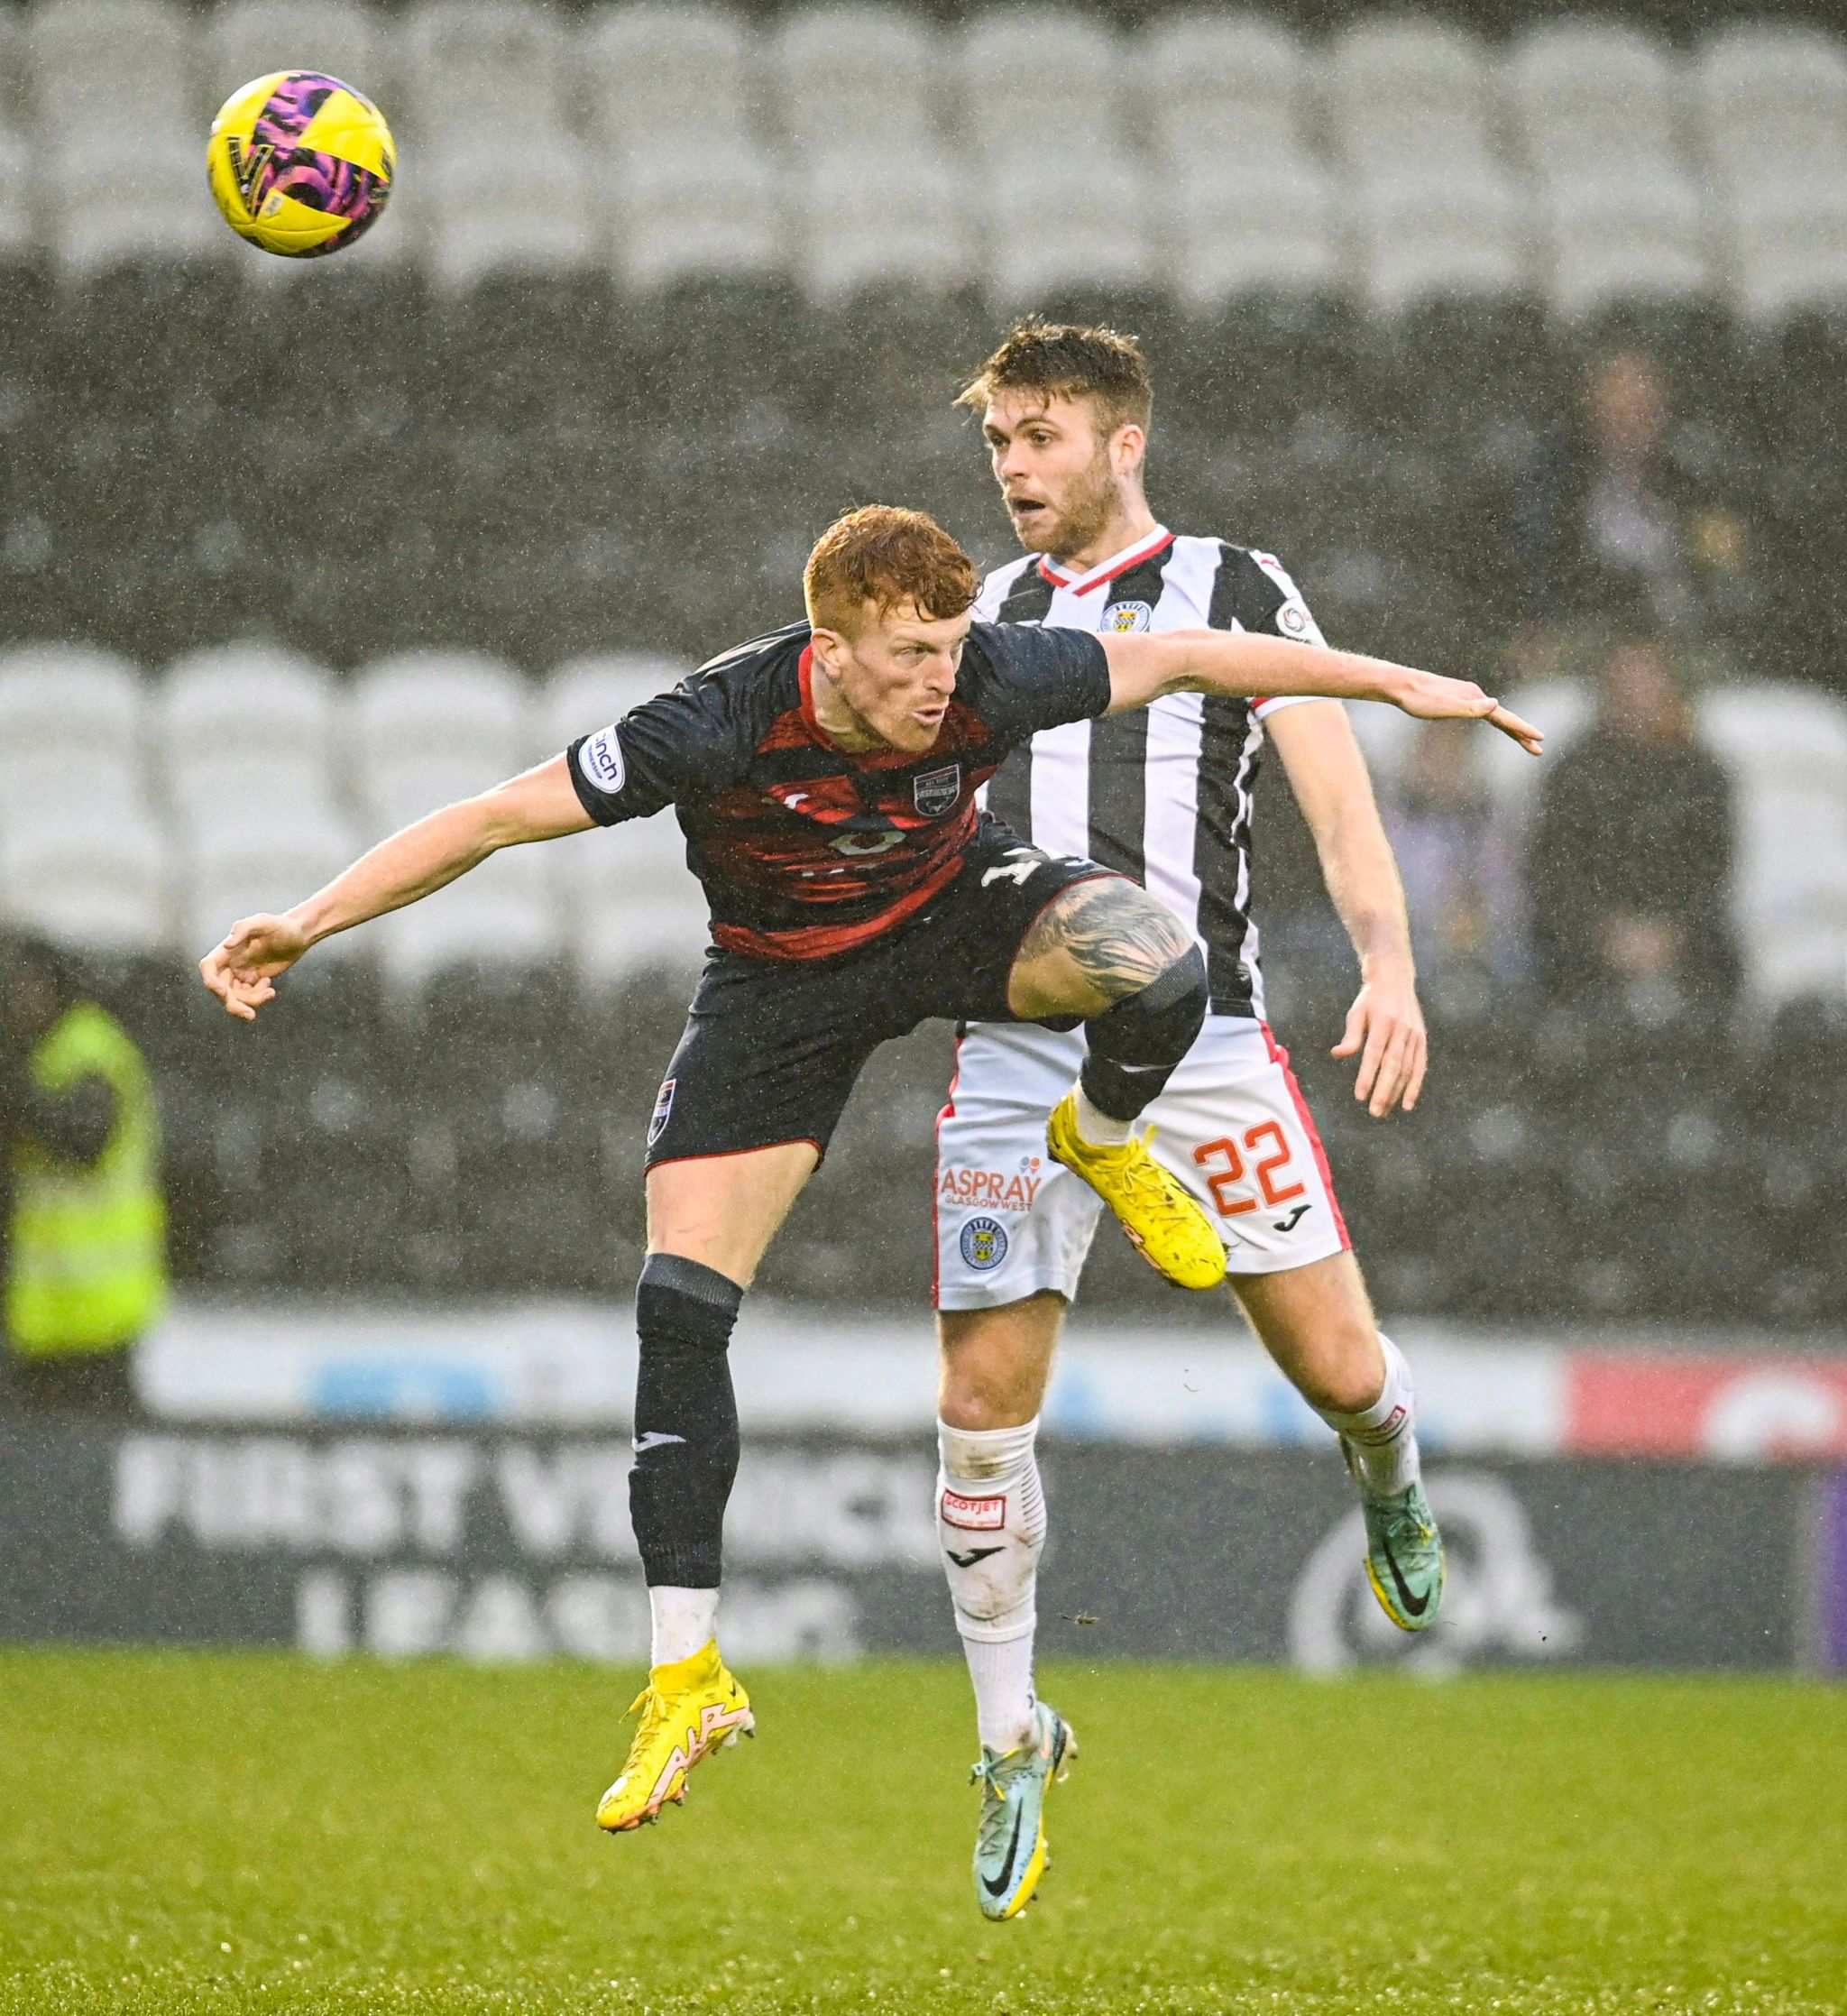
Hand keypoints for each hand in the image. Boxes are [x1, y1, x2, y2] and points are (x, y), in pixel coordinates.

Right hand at [198, 913, 309, 1020]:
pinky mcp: (252, 982)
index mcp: (227, 950)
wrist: (298, 936)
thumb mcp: (263, 922)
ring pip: (235, 997)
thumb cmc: (281, 925)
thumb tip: (226, 945)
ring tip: (270, 991)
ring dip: (252, 1001)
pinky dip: (258, 998)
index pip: (209, 967)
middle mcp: (230, 964)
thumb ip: (243, 929)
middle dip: (233, 1004)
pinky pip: (248, 998)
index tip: (224, 993)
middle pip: (220, 990)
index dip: (211, 982)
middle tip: (250, 1014)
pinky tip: (270, 988)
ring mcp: (240, 974)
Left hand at [1332, 969, 1427, 1117]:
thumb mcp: (1356, 1012)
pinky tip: (1407, 1103)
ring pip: (1407, 1070)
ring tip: (1383, 1110)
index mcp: (1384, 1022)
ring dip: (1396, 1093)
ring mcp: (1415, 1036)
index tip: (1360, 1095)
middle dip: (1384, 1091)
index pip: (1374, 1054)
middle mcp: (1402, 1030)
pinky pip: (1420, 1067)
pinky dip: (1415, 1086)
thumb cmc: (1370, 999)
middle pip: (1393, 1066)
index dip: (1367, 1076)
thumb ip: (1351, 1036)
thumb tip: (1338, 1054)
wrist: (1395, 979)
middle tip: (1374, 1111)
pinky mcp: (1422, 1040)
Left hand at [1394, 670, 1543, 756]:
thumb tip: (1495, 704)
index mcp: (1475, 699)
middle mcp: (1475, 695)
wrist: (1399, 685)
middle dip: (1521, 734)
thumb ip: (1470, 708)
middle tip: (1538, 749)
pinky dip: (1493, 719)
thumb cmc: (1418, 700)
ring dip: (1509, 727)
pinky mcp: (1456, 696)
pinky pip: (1481, 710)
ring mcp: (1466, 695)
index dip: (1522, 730)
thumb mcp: (1444, 708)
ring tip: (1521, 739)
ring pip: (1493, 714)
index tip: (1540, 739)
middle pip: (1504, 717)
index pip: (1504, 718)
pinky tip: (1489, 718)